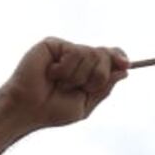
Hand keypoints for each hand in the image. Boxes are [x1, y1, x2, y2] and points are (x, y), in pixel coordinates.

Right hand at [0, 37, 128, 132]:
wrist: (27, 109)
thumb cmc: (52, 110)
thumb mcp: (85, 104)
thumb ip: (104, 88)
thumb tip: (125, 70)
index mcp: (87, 71)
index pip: (110, 57)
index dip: (119, 58)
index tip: (126, 64)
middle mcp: (78, 58)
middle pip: (105, 54)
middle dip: (97, 76)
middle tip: (79, 87)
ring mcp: (65, 49)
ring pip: (91, 54)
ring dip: (78, 76)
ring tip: (60, 83)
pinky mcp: (53, 44)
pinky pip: (74, 51)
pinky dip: (66, 70)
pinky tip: (51, 74)